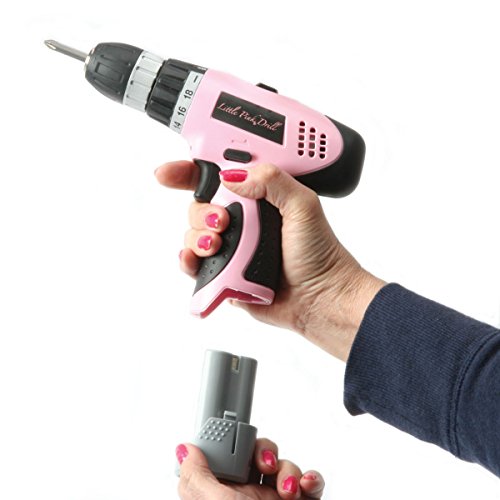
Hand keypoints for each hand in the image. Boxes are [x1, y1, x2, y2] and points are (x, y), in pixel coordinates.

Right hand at [155, 162, 384, 360]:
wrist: (320, 298)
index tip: (170, 173)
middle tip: (223, 222)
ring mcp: (233, 246)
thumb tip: (233, 177)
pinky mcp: (225, 271)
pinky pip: (195, 263)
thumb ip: (271, 180)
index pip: (219, 176)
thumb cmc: (319, 254)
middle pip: (200, 205)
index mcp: (259, 196)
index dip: (191, 172)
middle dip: (203, 211)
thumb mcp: (303, 205)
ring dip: (197, 236)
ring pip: (194, 233)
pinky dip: (188, 260)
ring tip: (218, 244)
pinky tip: (194, 259)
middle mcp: (243, 219)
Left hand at [176, 438, 324, 498]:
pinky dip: (310, 479)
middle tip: (262, 465)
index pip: (227, 457)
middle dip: (264, 454)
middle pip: (258, 455)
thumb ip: (196, 478)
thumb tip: (185, 450)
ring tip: (285, 490)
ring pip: (285, 466)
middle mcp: (247, 498)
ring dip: (288, 470)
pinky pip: (310, 483)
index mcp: (221, 496)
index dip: (232, 445)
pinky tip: (304, 486)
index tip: (236, 438)